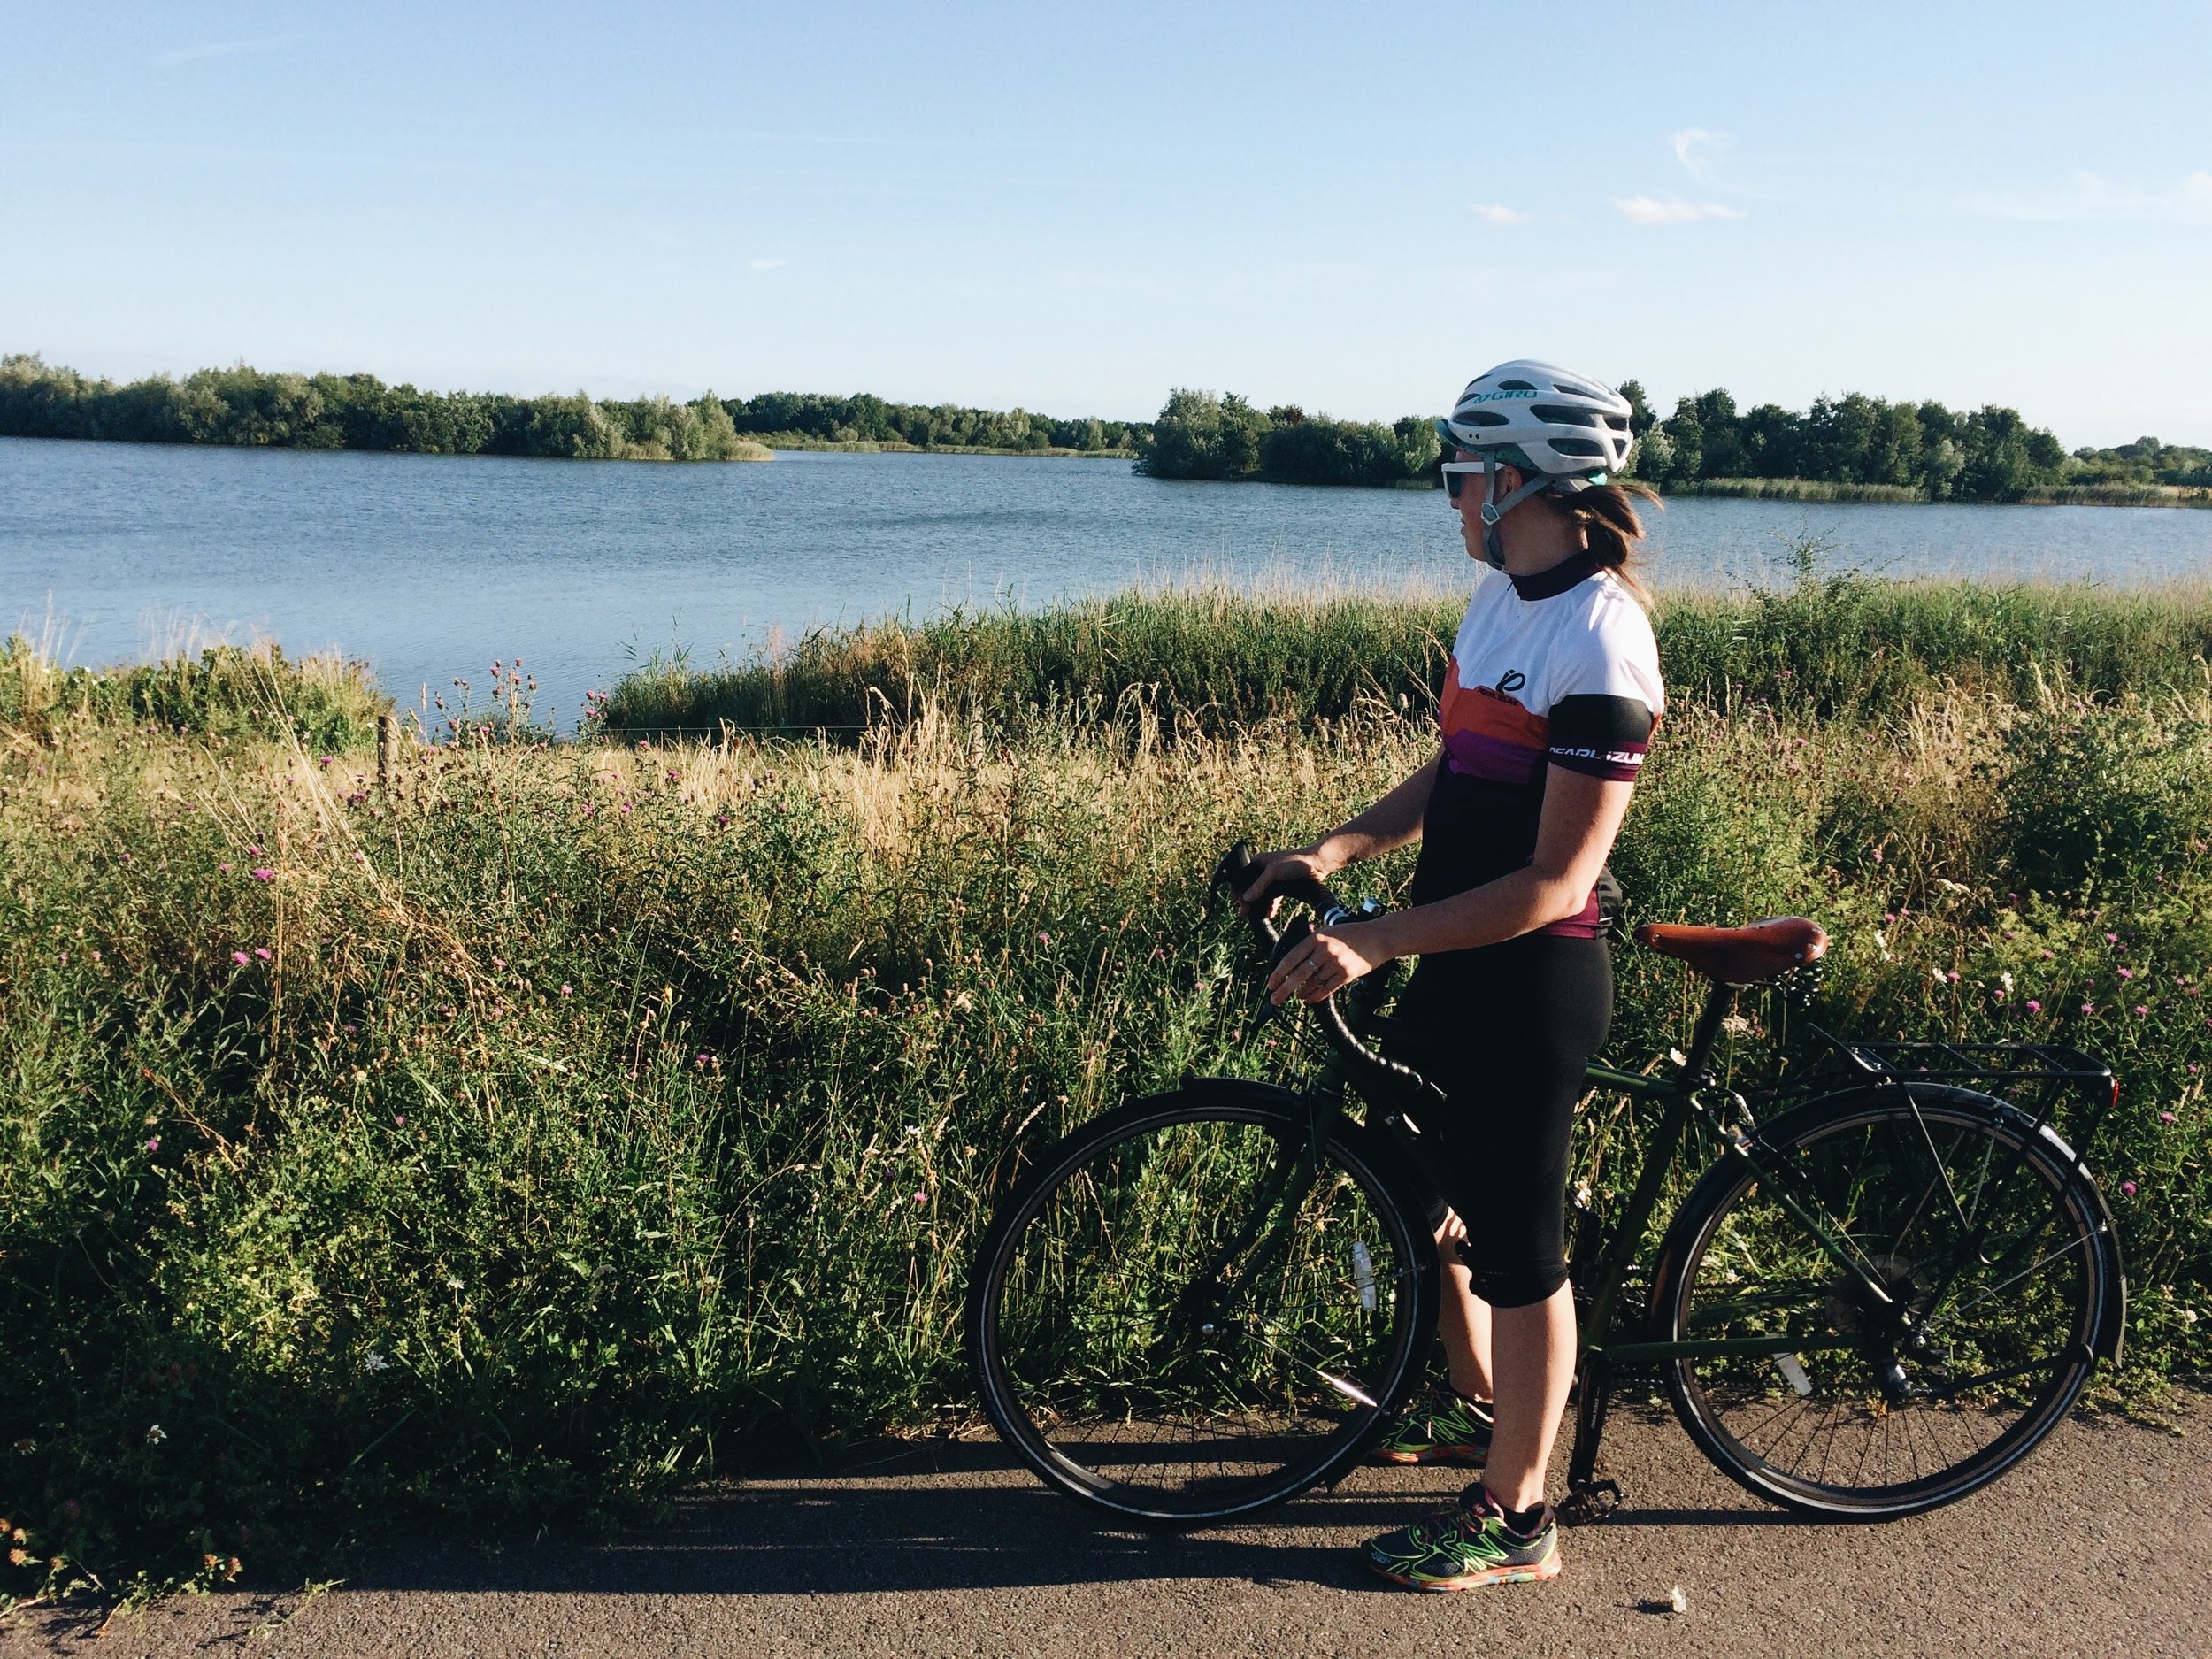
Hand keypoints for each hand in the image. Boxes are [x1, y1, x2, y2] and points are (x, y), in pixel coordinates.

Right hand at [1238, 845, 1335, 918]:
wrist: (1317, 864)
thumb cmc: (1295, 862)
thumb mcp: (1274, 872)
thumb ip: (1259, 885)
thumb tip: (1246, 898)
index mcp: (1258, 861)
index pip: (1241, 876)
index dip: (1237, 888)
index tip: (1234, 900)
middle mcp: (1263, 869)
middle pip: (1250, 886)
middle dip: (1246, 900)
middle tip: (1243, 912)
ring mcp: (1273, 878)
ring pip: (1261, 893)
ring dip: (1257, 904)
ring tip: (1252, 916)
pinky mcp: (1282, 886)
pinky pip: (1272, 897)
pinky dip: (1269, 906)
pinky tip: (1268, 915)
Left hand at [1266, 919, 1395, 1006]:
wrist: (1378, 937)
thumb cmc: (1351, 934)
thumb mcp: (1328, 931)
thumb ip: (1311, 943)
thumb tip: (1292, 960)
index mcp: (1316, 937)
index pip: (1291, 958)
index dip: (1279, 973)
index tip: (1271, 983)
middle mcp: (1325, 950)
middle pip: (1299, 974)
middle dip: (1284, 989)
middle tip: (1275, 999)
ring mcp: (1337, 963)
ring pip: (1313, 983)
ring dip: (1301, 992)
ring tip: (1296, 996)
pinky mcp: (1347, 974)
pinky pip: (1327, 989)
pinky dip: (1316, 996)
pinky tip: (1309, 998)